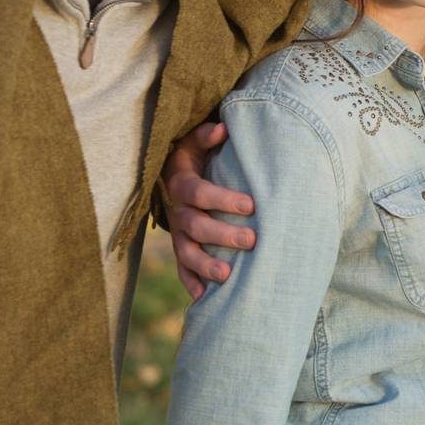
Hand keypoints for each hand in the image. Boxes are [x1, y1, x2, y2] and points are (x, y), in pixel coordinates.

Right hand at [160, 121, 253, 299]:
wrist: (173, 171)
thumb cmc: (193, 155)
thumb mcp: (194, 141)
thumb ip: (207, 135)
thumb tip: (223, 128)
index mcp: (182, 184)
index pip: (199, 193)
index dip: (222, 199)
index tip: (251, 205)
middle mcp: (177, 211)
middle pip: (195, 226)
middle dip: (222, 235)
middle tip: (252, 240)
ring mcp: (177, 232)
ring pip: (186, 252)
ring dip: (205, 265)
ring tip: (227, 275)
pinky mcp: (180, 246)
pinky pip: (181, 267)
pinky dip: (190, 282)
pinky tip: (204, 297)